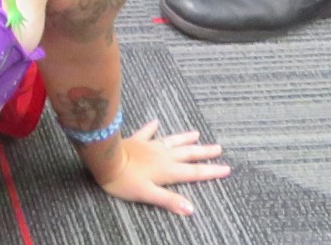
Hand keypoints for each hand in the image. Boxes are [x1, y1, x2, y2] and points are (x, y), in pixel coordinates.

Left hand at [93, 120, 229, 216]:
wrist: (104, 159)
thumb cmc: (124, 180)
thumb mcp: (148, 194)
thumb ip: (169, 200)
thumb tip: (191, 209)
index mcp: (167, 170)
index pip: (194, 172)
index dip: (211, 171)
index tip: (226, 168)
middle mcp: (162, 155)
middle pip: (187, 154)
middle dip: (204, 152)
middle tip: (219, 148)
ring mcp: (149, 146)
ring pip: (172, 141)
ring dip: (185, 138)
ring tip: (197, 133)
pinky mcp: (136, 140)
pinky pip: (146, 132)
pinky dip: (152, 127)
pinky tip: (156, 121)